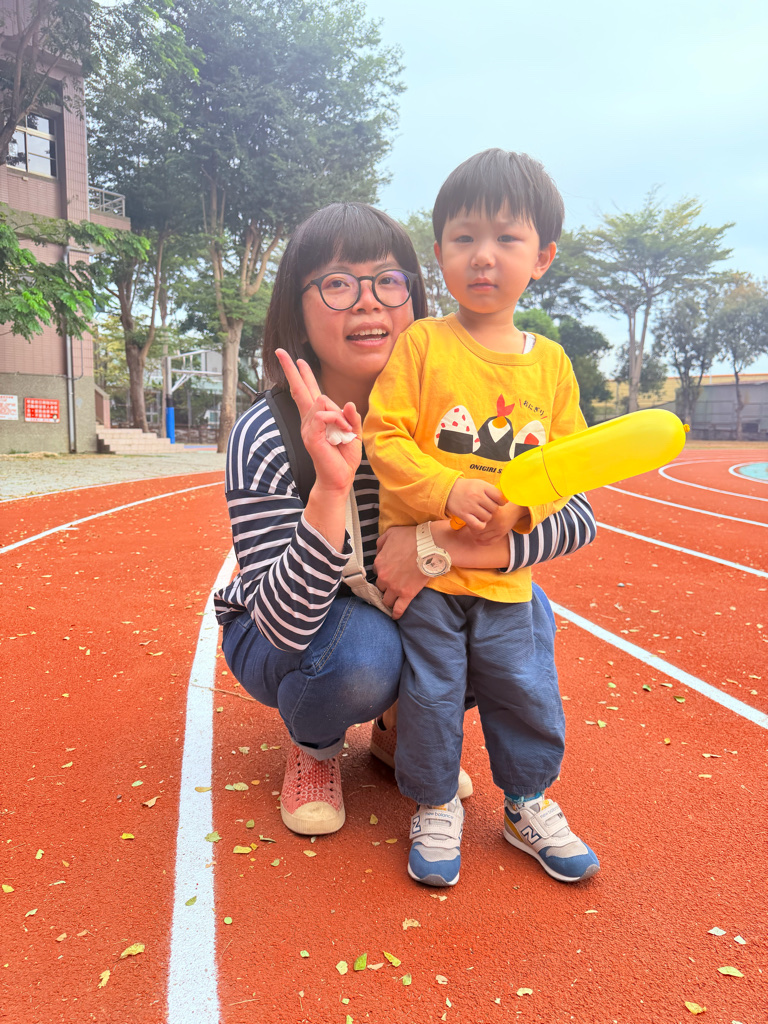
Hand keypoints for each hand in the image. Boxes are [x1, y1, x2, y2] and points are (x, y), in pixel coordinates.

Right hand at [275, 349, 360, 495]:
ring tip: (345, 431)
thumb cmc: (345, 458)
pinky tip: (342, 432)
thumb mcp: (354, 433)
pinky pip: (323, 415)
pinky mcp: (310, 436)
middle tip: (281, 352)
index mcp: (318, 418)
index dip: (302, 374)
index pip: (307, 391)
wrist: (339, 479)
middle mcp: (309, 420)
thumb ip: (351, 417)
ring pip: (322, 401)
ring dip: (340, 415)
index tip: (295, 359)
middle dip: (291, 369)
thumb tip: (347, 402)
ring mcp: (307, 427)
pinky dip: (337, 421)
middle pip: (299, 389)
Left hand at [374, 526, 427, 618]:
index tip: (389, 572)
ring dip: (388, 600)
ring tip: (392, 601)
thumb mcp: (391, 533)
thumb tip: (378, 552)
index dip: (383, 571)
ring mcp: (395, 587)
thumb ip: (381, 543)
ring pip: (386, 599)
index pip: (376, 572)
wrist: (430, 546)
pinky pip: (399, 608)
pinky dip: (396, 614)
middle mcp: (384, 577)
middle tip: (393, 584)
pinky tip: (394, 616)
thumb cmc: (411, 537)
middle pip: (381, 586)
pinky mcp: (407, 594)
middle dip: (385, 585)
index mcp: (379, 563)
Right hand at [445, 477, 504, 533]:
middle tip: (487, 507)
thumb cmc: (467, 488)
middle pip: (494, 508)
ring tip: (481, 512)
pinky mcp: (464, 515)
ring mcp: (470, 506)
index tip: (498, 502)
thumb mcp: (479, 484)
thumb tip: (505, 500)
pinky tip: (478, 520)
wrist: (448, 490)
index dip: (501, 501)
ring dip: (486, 517)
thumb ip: (492, 490)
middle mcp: (476, 496)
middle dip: (492, 509)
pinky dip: (481, 524)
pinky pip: (478, 525)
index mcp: (482, 486)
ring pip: (487, 517)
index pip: (499, 497)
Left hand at [472, 500, 526, 544]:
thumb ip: (481, 510)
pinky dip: (482, 542)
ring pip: (482, 537)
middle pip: (477, 531)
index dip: (470, 522)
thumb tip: (469, 516)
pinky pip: (490, 542)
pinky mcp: (502, 534)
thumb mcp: (491, 504)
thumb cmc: (501, 504)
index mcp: (491, 513)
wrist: (516, 508)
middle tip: (472, 526)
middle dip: (472, 529)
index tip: (470, 519)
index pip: (475, 523)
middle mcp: (495, 522)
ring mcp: (499, 529)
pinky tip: (478, 540)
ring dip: (476, 536)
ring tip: (475, 532)